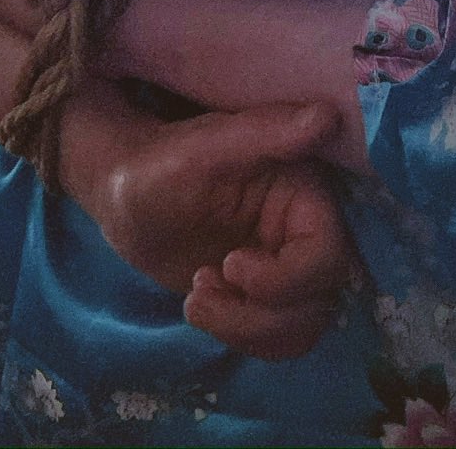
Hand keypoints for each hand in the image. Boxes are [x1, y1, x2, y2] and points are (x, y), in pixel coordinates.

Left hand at [61, 84, 354, 360]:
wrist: (127, 198)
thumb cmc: (160, 165)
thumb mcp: (205, 148)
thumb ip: (266, 132)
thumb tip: (327, 116)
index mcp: (303, 191)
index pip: (328, 252)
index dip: (287, 277)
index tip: (231, 266)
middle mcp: (304, 230)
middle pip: (320, 299)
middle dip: (259, 315)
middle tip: (200, 291)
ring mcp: (287, 266)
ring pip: (302, 327)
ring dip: (245, 330)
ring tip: (197, 301)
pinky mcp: (266, 296)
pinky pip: (278, 338)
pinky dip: (239, 336)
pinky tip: (201, 304)